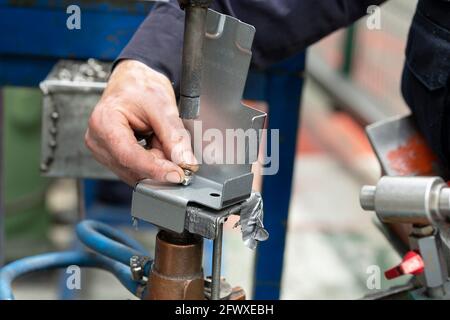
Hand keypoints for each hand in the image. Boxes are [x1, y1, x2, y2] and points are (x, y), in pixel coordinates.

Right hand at [85, 60, 197, 185]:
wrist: (133, 81)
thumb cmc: (141, 87)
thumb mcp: (163, 107)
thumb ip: (175, 137)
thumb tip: (186, 163)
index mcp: (104, 122)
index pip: (129, 156)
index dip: (155, 169)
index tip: (177, 174)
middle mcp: (97, 140)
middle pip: (132, 167)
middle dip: (158, 164)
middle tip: (176, 149)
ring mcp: (102, 150)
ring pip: (135, 172)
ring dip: (155, 163)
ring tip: (159, 138)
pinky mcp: (111, 157)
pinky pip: (135, 170)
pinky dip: (151, 162)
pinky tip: (153, 144)